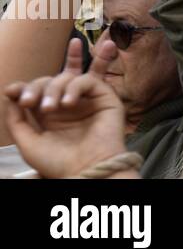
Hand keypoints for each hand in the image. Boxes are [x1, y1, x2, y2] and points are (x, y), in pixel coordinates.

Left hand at [3, 38, 128, 178]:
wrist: (85, 170)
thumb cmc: (58, 163)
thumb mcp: (28, 142)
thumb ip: (16, 120)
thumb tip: (11, 93)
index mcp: (51, 115)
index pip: (38, 91)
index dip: (25, 87)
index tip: (12, 91)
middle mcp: (69, 105)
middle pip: (51, 81)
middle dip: (37, 87)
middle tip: (28, 102)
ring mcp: (87, 100)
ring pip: (68, 77)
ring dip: (53, 89)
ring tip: (49, 109)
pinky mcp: (105, 97)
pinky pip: (88, 80)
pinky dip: (74, 87)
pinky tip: (67, 104)